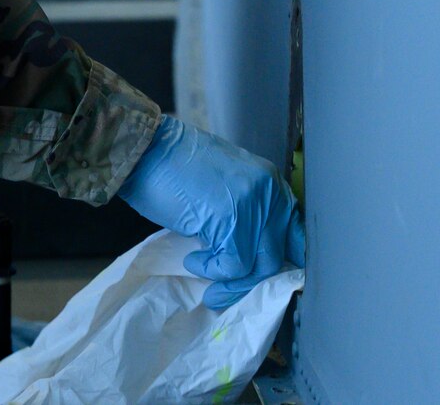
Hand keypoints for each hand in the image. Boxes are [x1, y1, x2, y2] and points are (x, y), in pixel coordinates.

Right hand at [117, 115, 305, 309]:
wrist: (144, 150)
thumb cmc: (173, 167)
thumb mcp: (223, 185)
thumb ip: (244, 210)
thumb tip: (250, 251)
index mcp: (269, 182)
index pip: (295, 231)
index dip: (283, 259)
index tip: (263, 276)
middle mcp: (269, 192)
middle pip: (279, 253)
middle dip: (253, 280)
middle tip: (226, 290)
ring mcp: (252, 206)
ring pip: (260, 266)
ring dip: (231, 282)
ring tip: (206, 277)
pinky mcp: (230, 221)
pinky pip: (233, 266)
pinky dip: (210, 271)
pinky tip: (193, 261)